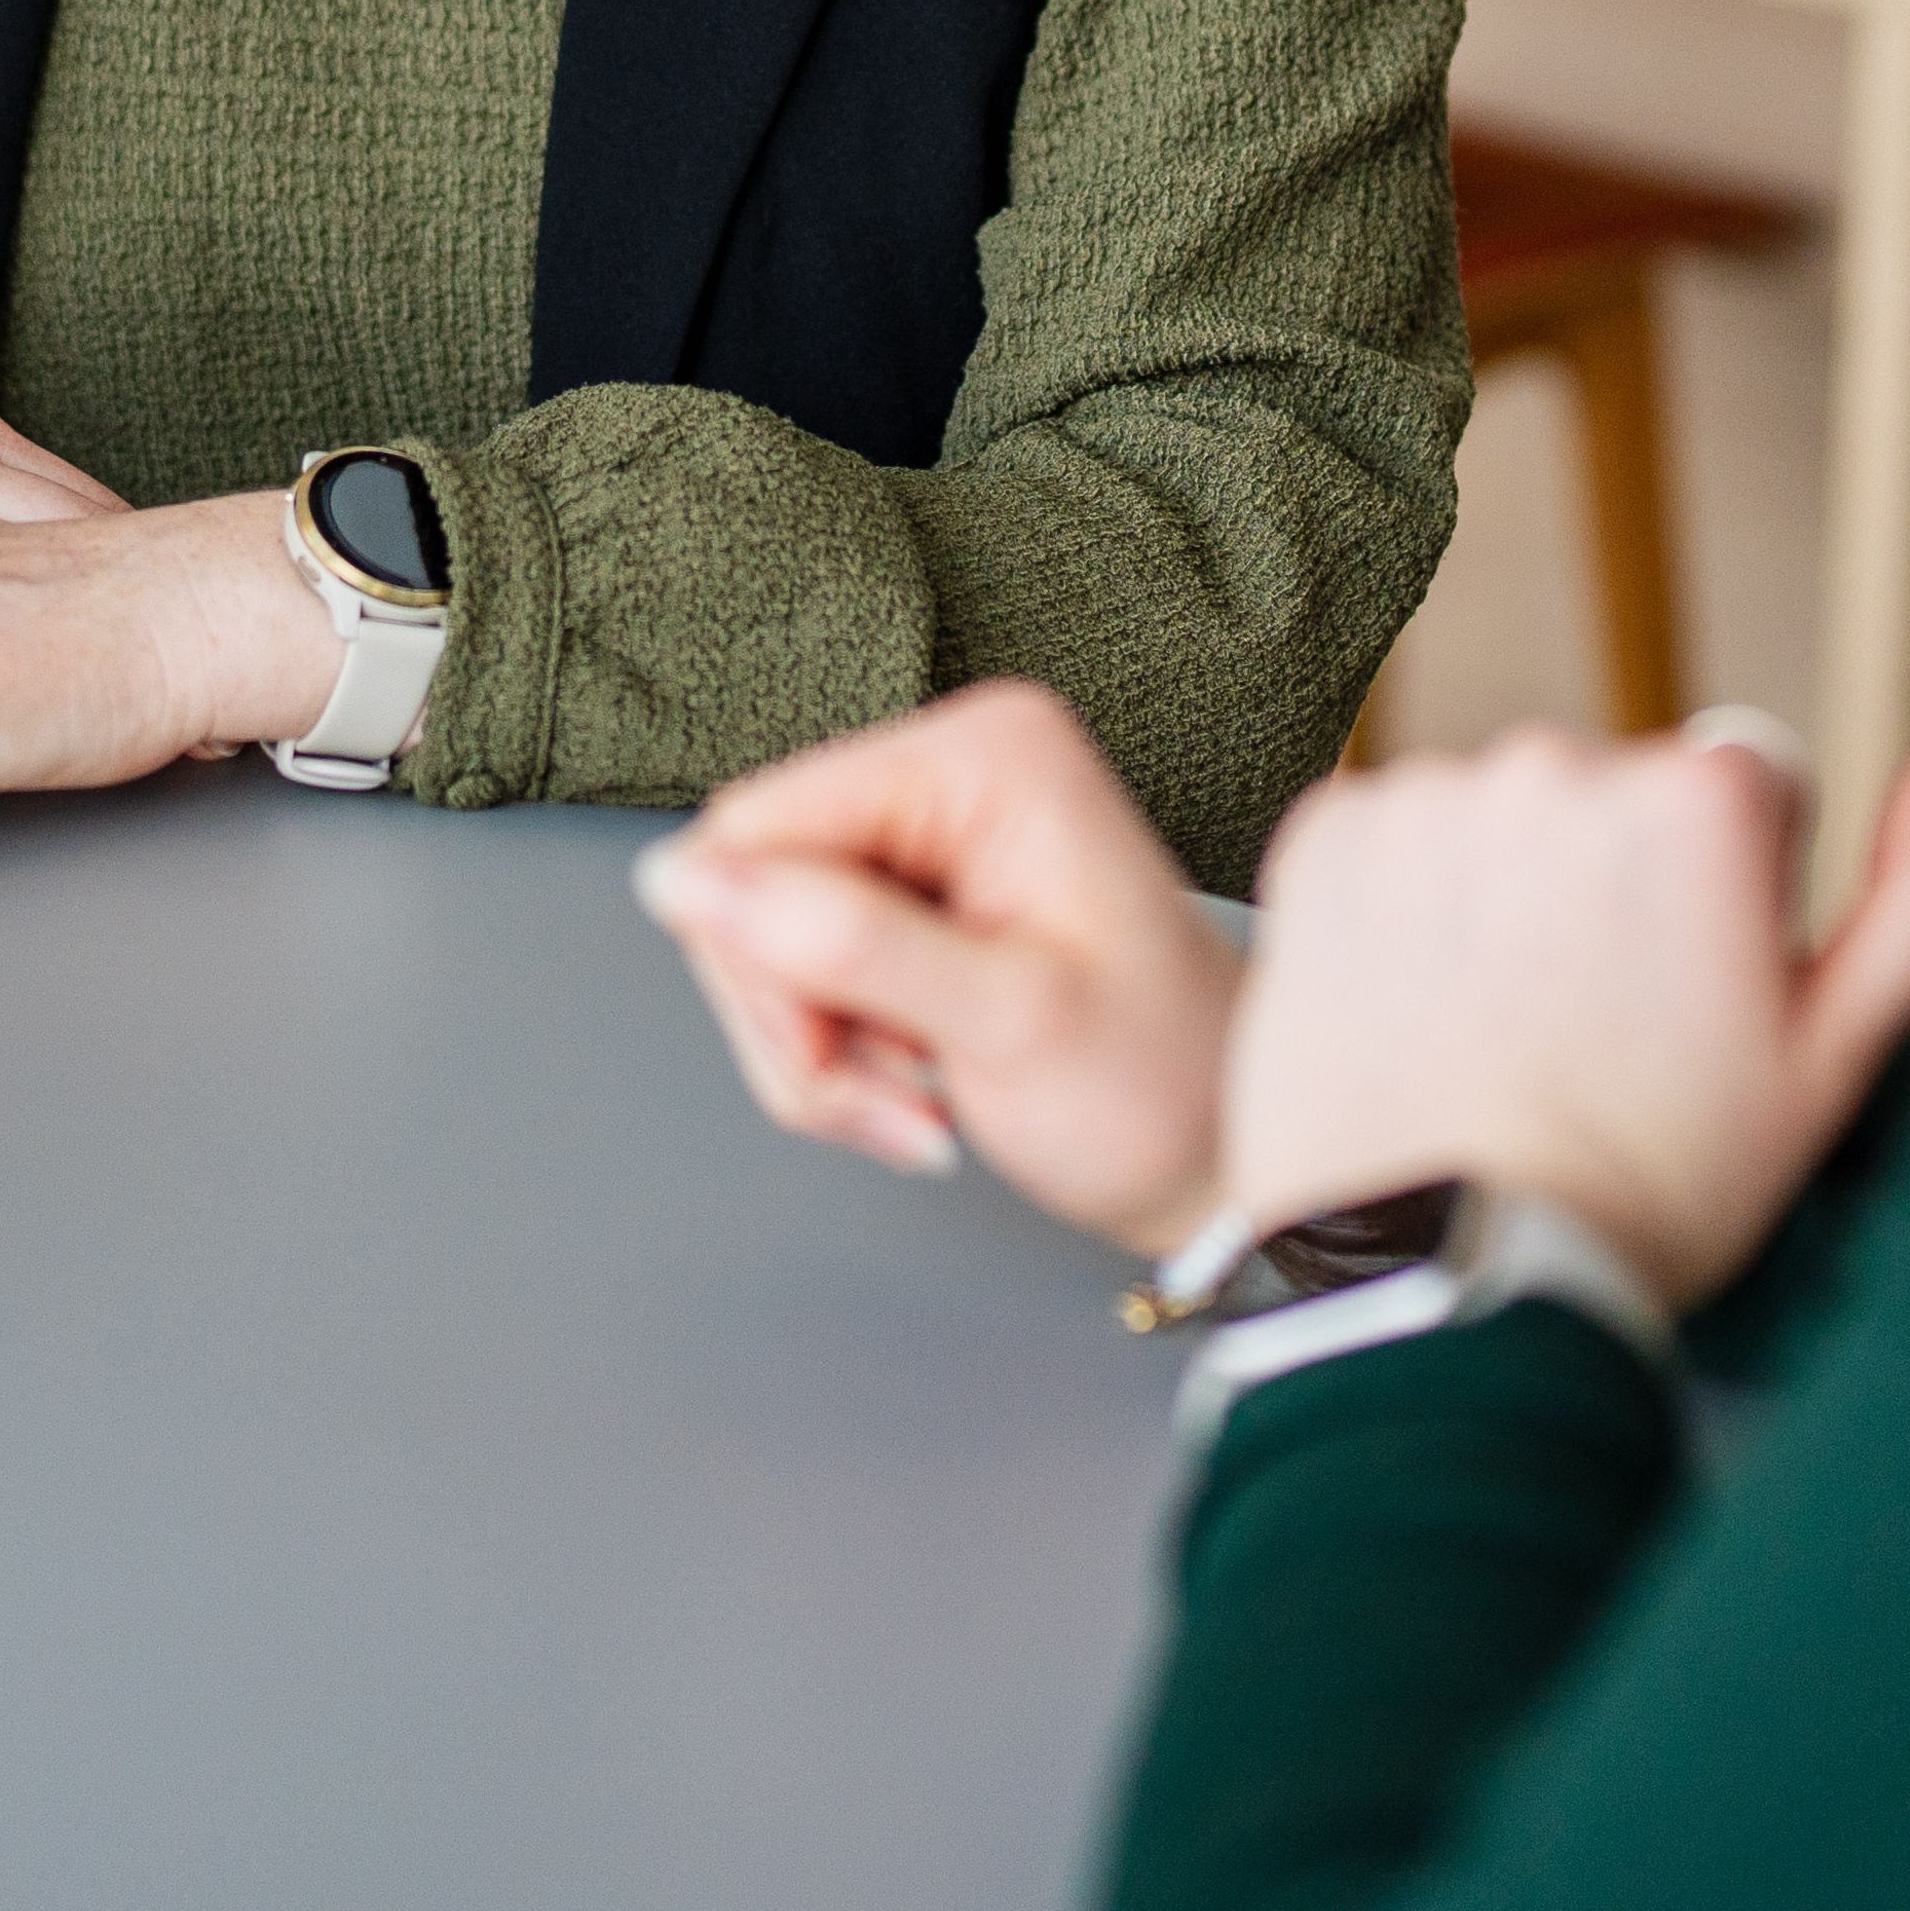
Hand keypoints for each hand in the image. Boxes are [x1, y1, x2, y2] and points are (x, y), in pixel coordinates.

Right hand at [634, 682, 1241, 1254]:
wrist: (1225, 1154)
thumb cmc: (1159, 1087)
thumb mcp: (1006, 1019)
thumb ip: (844, 942)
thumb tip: (684, 878)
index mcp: (979, 756)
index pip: (758, 823)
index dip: (759, 955)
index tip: (833, 1057)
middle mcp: (947, 769)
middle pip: (751, 884)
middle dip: (801, 1018)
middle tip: (897, 1097)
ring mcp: (929, 831)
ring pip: (765, 939)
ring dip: (822, 1052)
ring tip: (921, 1100)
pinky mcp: (914, 893)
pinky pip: (805, 969)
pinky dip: (842, 1056)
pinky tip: (920, 1084)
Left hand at [1222, 724, 1909, 1311]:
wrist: (1448, 1272)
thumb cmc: (1656, 1179)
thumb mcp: (1835, 1059)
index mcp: (1699, 797)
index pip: (1744, 791)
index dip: (1733, 897)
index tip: (1697, 991)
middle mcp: (1560, 759)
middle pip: (1614, 796)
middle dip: (1617, 885)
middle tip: (1602, 1028)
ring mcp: (1433, 792)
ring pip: (1502, 817)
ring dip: (1510, 892)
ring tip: (1506, 1030)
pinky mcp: (1326, 830)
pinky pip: (1396, 838)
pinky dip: (1408, 904)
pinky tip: (1424, 1008)